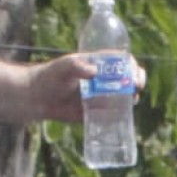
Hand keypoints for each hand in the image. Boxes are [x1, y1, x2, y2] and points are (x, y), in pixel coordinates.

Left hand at [25, 52, 146, 127]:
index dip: (132, 65)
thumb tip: (94, 72)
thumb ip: (76, 66)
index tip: (135, 73)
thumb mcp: (63, 67)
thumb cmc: (51, 76)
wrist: (39, 99)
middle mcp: (103, 79)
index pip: (121, 60)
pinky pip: (115, 114)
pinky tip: (123, 116)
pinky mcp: (98, 112)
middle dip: (137, 81)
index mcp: (98, 64)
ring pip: (124, 96)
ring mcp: (102, 96)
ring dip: (132, 98)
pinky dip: (123, 115)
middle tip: (136, 88)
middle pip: (128, 78)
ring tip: (131, 101)